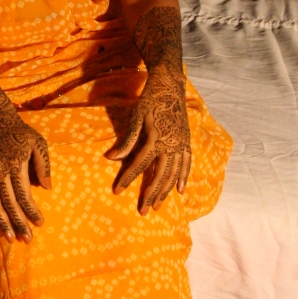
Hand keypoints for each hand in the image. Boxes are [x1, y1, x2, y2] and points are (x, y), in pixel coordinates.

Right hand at [0, 105, 51, 242]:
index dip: (31, 210)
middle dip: (18, 223)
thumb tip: (48, 188)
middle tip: (27, 239)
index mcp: (15, 164)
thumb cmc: (20, 133)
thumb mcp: (38, 143)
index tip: (40, 223)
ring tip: (10, 238)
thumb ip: (43, 165)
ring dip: (2, 223)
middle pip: (9, 203)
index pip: (23, 194)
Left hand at [106, 65, 190, 213]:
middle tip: (142, 211)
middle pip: (160, 176)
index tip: (117, 191)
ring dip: (165, 191)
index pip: (139, 164)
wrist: (170, 87)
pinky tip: (179, 191)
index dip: (128, 178)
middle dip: (150, 195)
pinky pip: (187, 164)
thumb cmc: (149, 101)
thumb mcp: (136, 118)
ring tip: (157, 206)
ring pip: (174, 174)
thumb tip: (111, 158)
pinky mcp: (187, 142)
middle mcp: (171, 145)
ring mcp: (181, 145)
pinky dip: (184, 178)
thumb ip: (127, 140)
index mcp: (155, 139)